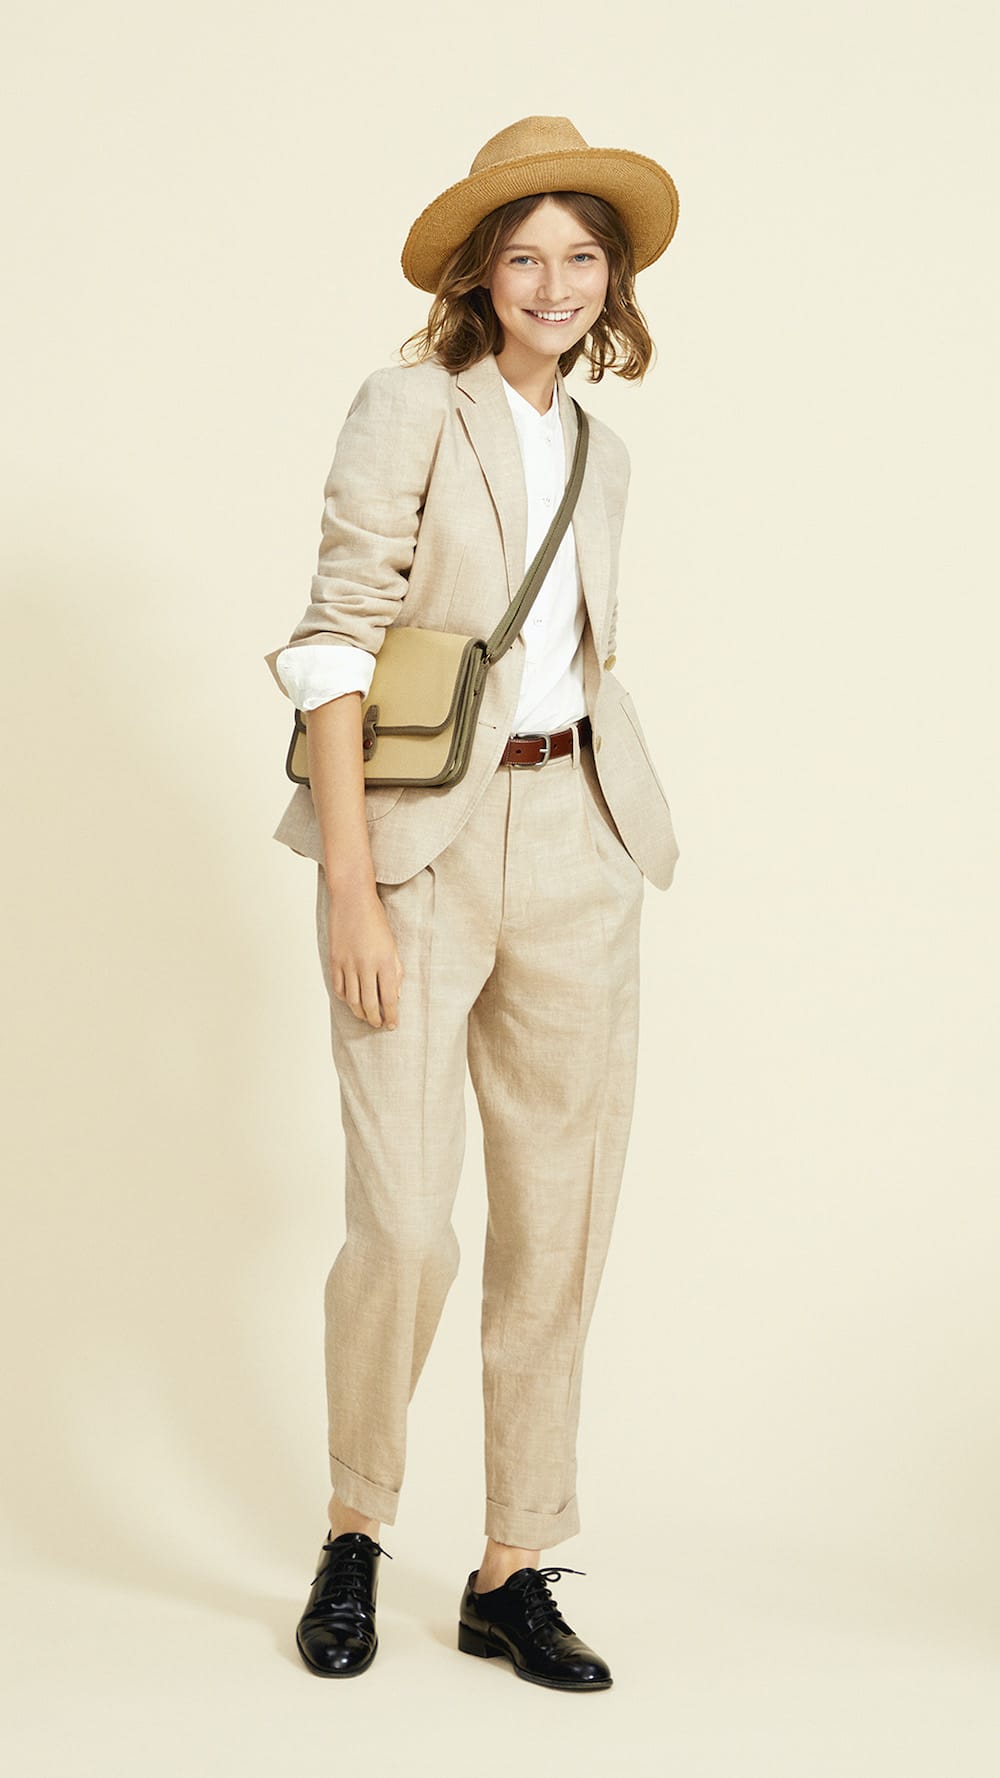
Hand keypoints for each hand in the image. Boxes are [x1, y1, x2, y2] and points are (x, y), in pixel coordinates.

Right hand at [326, 883, 403, 1029]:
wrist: (352, 899)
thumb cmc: (376, 919)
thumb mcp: (393, 944)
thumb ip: (395, 970)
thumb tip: (394, 995)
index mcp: (385, 961)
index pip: (389, 999)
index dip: (391, 1015)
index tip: (393, 1025)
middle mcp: (366, 965)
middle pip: (370, 1004)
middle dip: (375, 1019)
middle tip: (379, 1025)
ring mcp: (348, 964)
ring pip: (353, 1000)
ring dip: (360, 1013)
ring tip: (366, 1017)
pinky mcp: (335, 960)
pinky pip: (339, 987)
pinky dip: (345, 998)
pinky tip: (351, 1001)